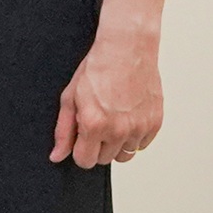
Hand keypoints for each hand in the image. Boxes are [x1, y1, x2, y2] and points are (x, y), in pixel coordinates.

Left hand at [52, 28, 165, 168]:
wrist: (126, 51)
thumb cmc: (96, 70)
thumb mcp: (70, 98)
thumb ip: (63, 131)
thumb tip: (57, 156)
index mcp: (94, 124)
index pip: (85, 161)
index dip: (80, 151)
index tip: (81, 140)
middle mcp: (119, 130)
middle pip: (105, 160)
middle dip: (97, 146)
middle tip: (96, 124)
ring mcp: (140, 128)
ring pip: (125, 155)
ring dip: (117, 144)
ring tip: (112, 121)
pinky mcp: (155, 124)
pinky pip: (142, 145)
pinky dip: (134, 136)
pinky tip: (127, 117)